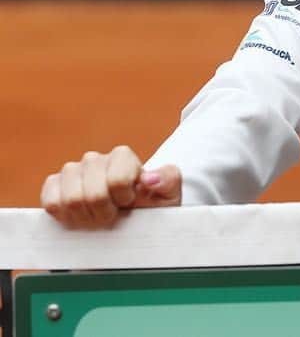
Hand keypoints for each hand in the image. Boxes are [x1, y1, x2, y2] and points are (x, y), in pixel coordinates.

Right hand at [40, 145, 181, 227]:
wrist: (128, 221)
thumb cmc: (150, 207)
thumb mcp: (169, 196)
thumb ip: (169, 181)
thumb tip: (149, 178)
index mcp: (122, 157)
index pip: (117, 179)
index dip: (124, 199)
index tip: (130, 203)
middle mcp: (95, 159)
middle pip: (93, 194)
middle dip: (105, 212)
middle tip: (113, 215)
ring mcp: (72, 170)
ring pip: (71, 199)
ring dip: (86, 217)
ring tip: (97, 217)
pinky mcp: (54, 185)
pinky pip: (51, 202)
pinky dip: (65, 216)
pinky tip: (79, 216)